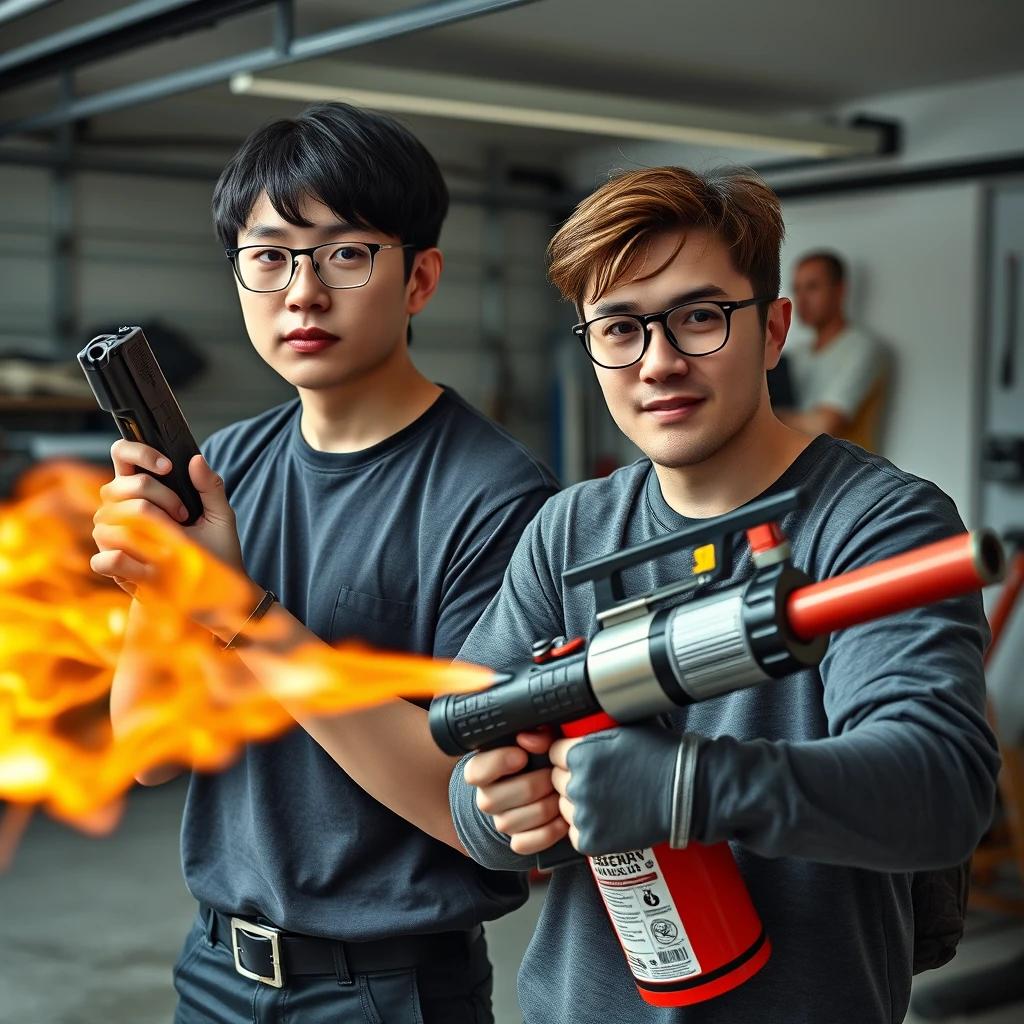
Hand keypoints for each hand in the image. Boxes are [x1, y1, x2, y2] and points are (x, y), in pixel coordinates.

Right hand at [91, 440, 243, 595]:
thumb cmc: (215, 552)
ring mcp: (113, 536)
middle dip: (159, 495)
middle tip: (185, 515)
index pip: (122, 456)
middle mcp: (122, 509)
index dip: (138, 453)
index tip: (168, 467)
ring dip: (151, 527)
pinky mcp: (114, 566)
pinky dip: (130, 559)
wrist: (216, 593)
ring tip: (175, 540)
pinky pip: (104, 557)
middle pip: (119, 485)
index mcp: (145, 491)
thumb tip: (195, 459)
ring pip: (110, 516)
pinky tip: (155, 563)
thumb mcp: (221, 517)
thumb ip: (211, 486)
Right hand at [463, 730, 569, 855]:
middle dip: (532, 785)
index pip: (474, 772)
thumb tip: (529, 739)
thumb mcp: (541, 739)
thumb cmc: (542, 757)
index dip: (497, 763)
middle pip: (494, 800)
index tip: (522, 756)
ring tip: (560, 794)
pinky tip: (562, 818)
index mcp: (485, 769)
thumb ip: (536, 732)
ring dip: (543, 808)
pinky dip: (548, 832)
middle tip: (553, 775)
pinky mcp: (517, 841)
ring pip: (511, 822)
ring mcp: (501, 822)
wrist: (545, 786)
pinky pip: (524, 845)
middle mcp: (487, 797)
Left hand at [550, 723, 687, 855]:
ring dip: (580, 804)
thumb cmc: (660, 757)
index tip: (585, 760)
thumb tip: (571, 732)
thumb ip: (589, 734)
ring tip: (609, 800)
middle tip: (602, 780)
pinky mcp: (592, 840)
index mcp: (580, 753)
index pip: (554, 754)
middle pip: (557, 781)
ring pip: (565, 807)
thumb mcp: (621, 730)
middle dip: (574, 779)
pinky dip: (590, 829)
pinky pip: (576, 833)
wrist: (686, 793)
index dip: (569, 756)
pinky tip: (609, 819)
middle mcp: (577, 783)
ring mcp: (584, 814)